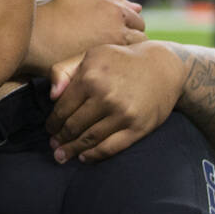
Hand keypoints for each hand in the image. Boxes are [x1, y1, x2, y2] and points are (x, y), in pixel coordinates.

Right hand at [24, 0, 145, 75]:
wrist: (33, 39)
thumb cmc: (55, 15)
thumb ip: (112, 0)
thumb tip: (138, 7)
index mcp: (114, 12)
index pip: (138, 22)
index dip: (130, 28)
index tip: (120, 33)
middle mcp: (117, 31)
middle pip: (140, 40)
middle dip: (133, 43)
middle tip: (119, 48)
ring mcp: (109, 51)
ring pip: (131, 57)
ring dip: (125, 58)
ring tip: (113, 60)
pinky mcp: (99, 68)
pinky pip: (117, 70)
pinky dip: (114, 70)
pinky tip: (104, 68)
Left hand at [45, 41, 185, 163]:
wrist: (164, 65)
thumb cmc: (121, 61)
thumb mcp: (90, 55)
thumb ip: (64, 71)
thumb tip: (51, 96)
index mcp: (89, 77)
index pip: (62, 108)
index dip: (53, 122)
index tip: (50, 129)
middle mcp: (105, 96)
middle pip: (73, 126)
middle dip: (60, 138)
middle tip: (54, 146)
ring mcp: (123, 114)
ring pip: (89, 139)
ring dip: (73, 150)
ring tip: (63, 156)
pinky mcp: (138, 127)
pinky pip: (110, 147)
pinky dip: (94, 155)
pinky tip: (84, 158)